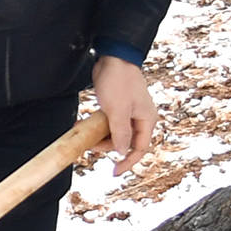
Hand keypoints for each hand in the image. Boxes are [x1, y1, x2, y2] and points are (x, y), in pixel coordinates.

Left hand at [92, 57, 158, 171]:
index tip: (114, 172)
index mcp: (147, 119)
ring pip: (115, 133)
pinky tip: (83, 123)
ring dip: (100, 136)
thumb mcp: (118, 110)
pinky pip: (108, 123)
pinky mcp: (117, 106)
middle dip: (108, 146)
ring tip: (84, 131)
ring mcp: (129, 112)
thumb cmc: (118, 81)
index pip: (140, 148)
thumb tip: (122, 153)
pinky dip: (97, 126)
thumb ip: (121, 133)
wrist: (113, 57)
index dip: (128, 162)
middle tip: (90, 145)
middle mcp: (140, 117)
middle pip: (126, 142)